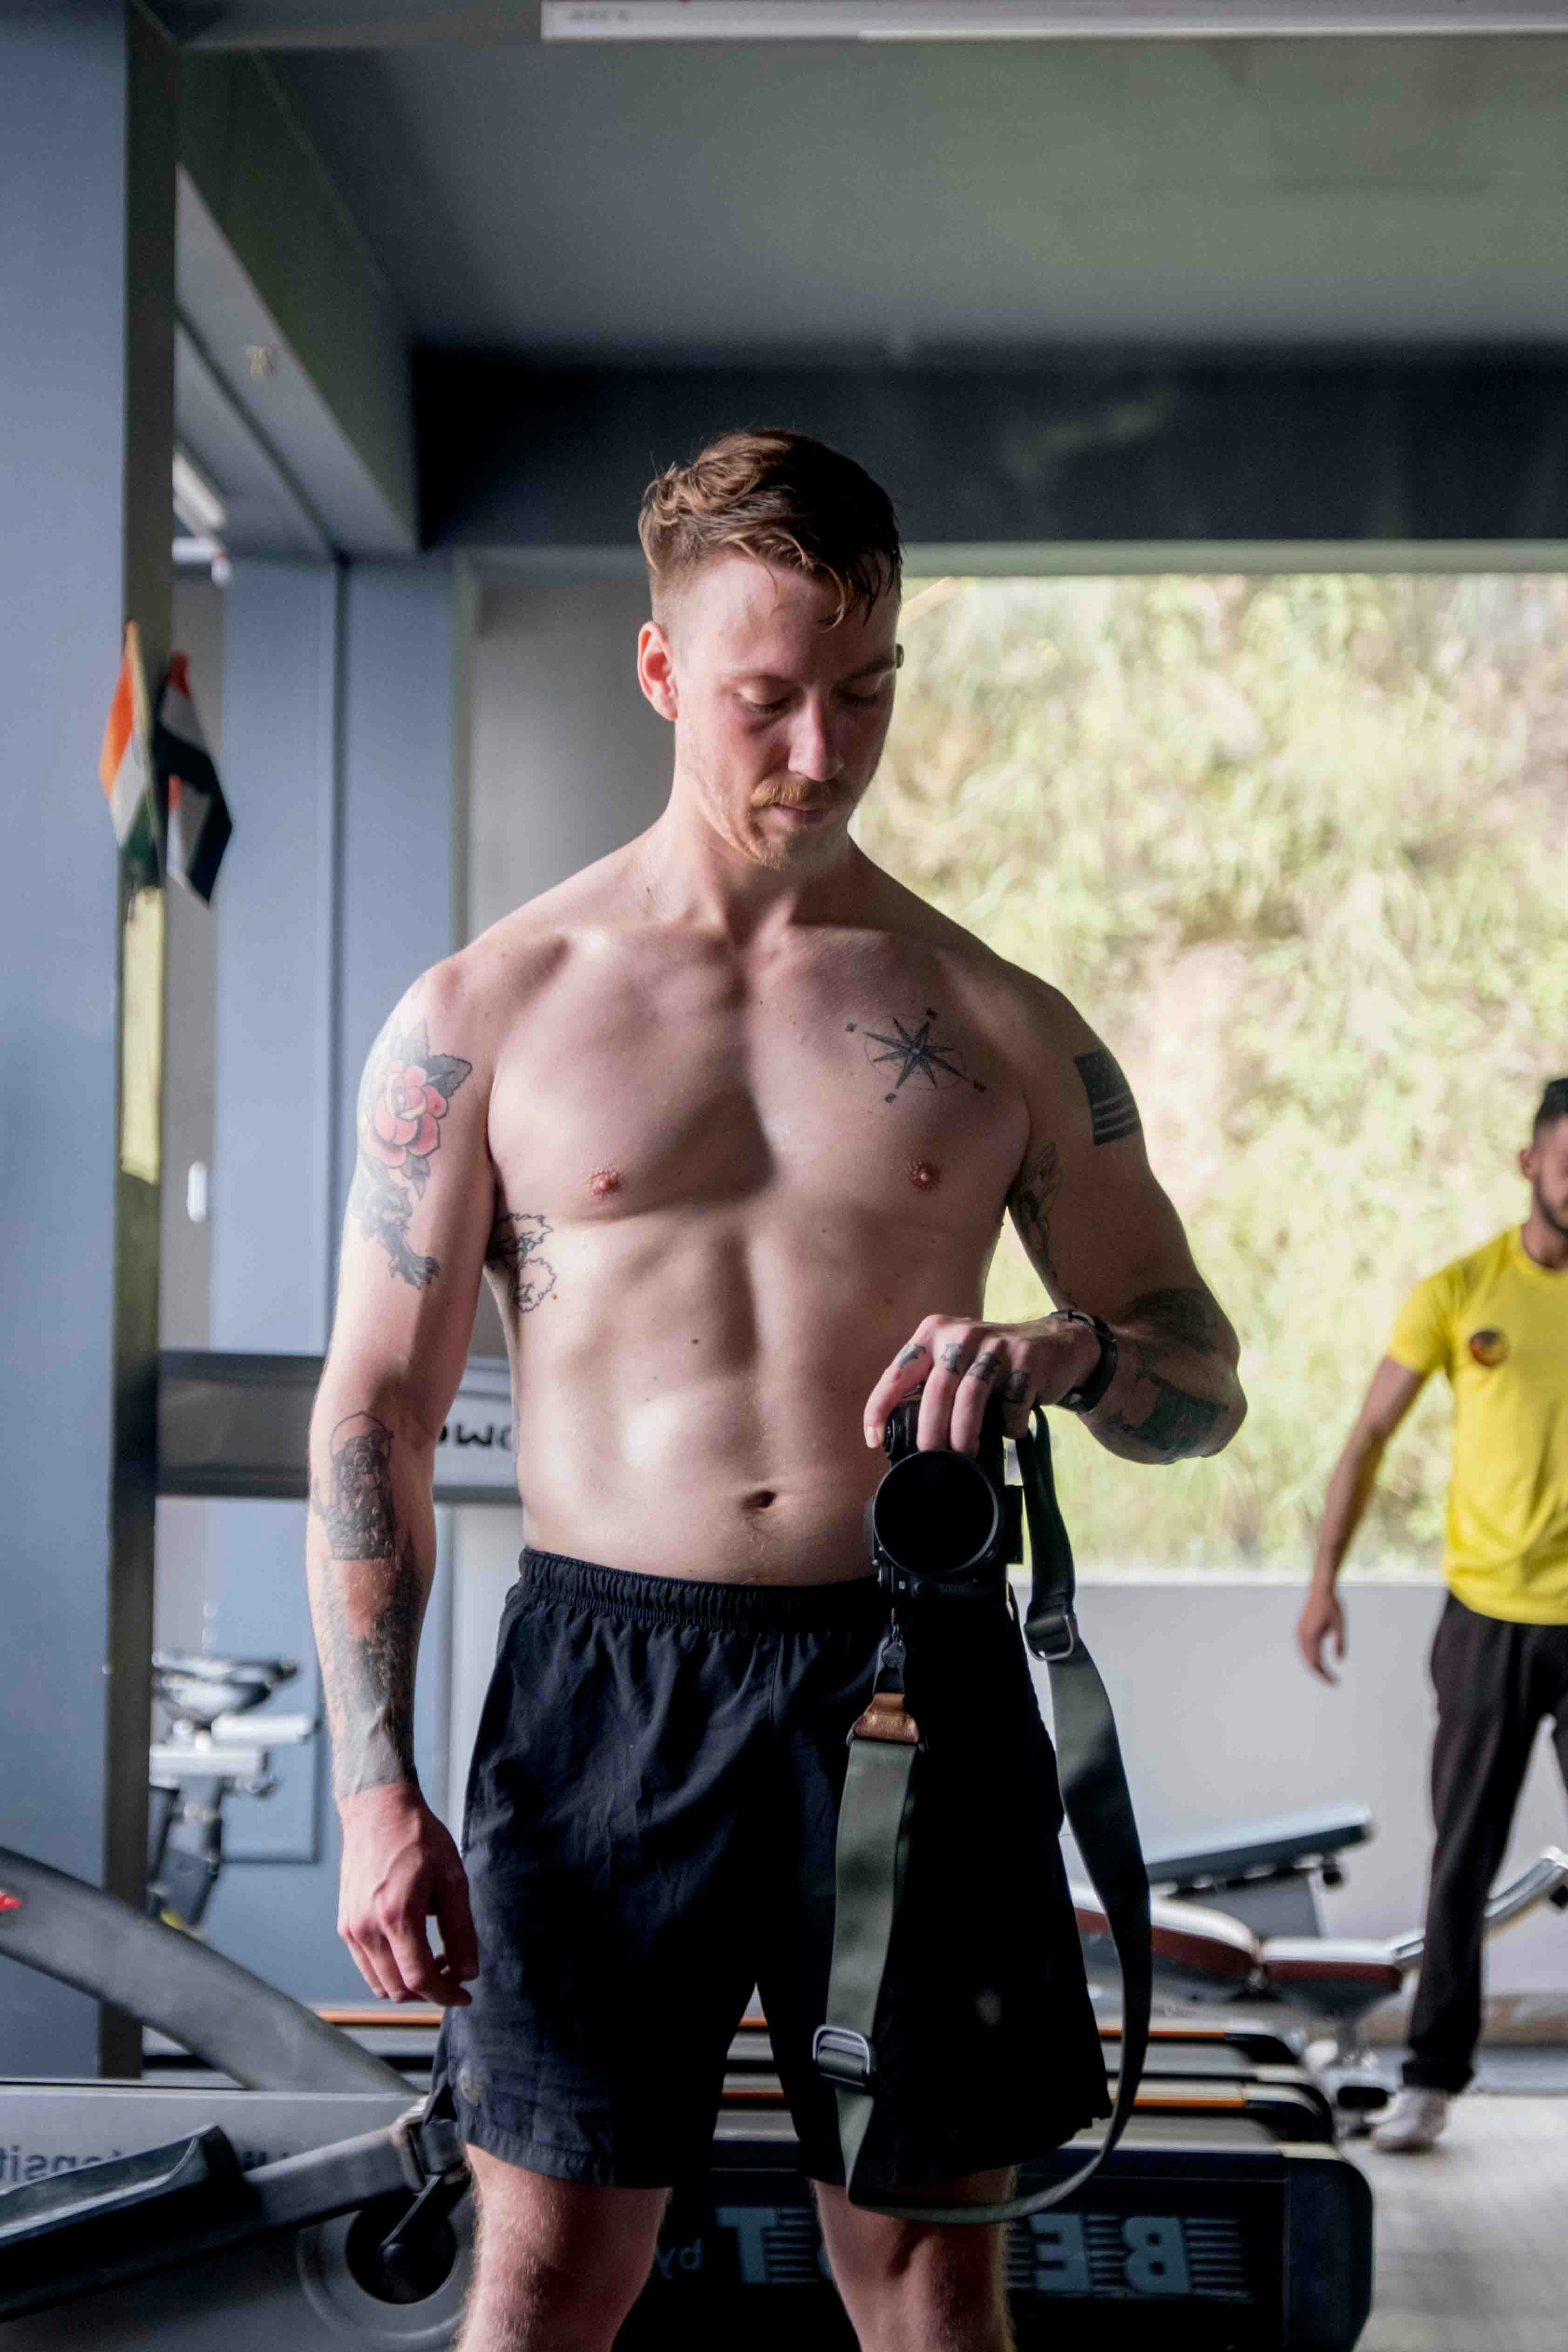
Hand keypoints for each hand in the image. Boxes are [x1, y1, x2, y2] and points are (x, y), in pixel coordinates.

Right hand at [337, 1781, 478, 2005]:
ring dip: (409, 1985)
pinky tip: (413, 1950)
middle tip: (454, 1976)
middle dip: (430, 1992)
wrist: (378, 1810)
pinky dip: (391, 1971)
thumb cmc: (417, 1837)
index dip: (446, 1995)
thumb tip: (468, 1971)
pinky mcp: (345, 1924)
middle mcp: (366, 1928)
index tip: (465, 1996)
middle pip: (398, 1989)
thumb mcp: (452, 1879)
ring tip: (436, 1963)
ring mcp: (351, 1928)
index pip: (420, 1978)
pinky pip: (367, 1965)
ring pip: (380, 1983)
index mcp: (396, 1916)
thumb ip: (461, 1930)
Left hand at [863, 1312, 1103, 1455]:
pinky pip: (1011, 1403)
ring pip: (970, 1396)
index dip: (880, 1407)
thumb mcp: (957, 1362)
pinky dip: (1008, 1425)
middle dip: (930, 1430)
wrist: (1056, 1345)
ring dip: (963, 1432)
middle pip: (937, 1389)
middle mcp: (961, 1334)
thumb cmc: (993, 1364)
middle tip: (930, 1457)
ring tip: (963, 1454)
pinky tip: (1010, 1430)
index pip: (897, 1373)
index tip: (874, 1440)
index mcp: (933, 1334)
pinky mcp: (1026, 1360)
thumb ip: (932, 1386)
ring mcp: (996, 1345)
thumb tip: (903, 1436)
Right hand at [1296, 1584, 1345, 1684]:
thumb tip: (1340, 1661)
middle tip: (1333, 1682)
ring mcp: (1299, 1632)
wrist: (1320, 1589)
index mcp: (1311, 1636)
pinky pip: (1303, 1648)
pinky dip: (1310, 1657)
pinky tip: (1318, 1660)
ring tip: (1326, 1674)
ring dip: (1314, 1666)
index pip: (1317, 1663)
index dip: (1326, 1675)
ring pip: (1305, 1656)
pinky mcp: (1300, 1628)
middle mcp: (1302, 1635)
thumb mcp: (1340, 1625)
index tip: (1336, 1683)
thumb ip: (1339, 1643)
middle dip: (1320, 1674)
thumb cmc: (1332, 1606)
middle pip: (1309, 1662)